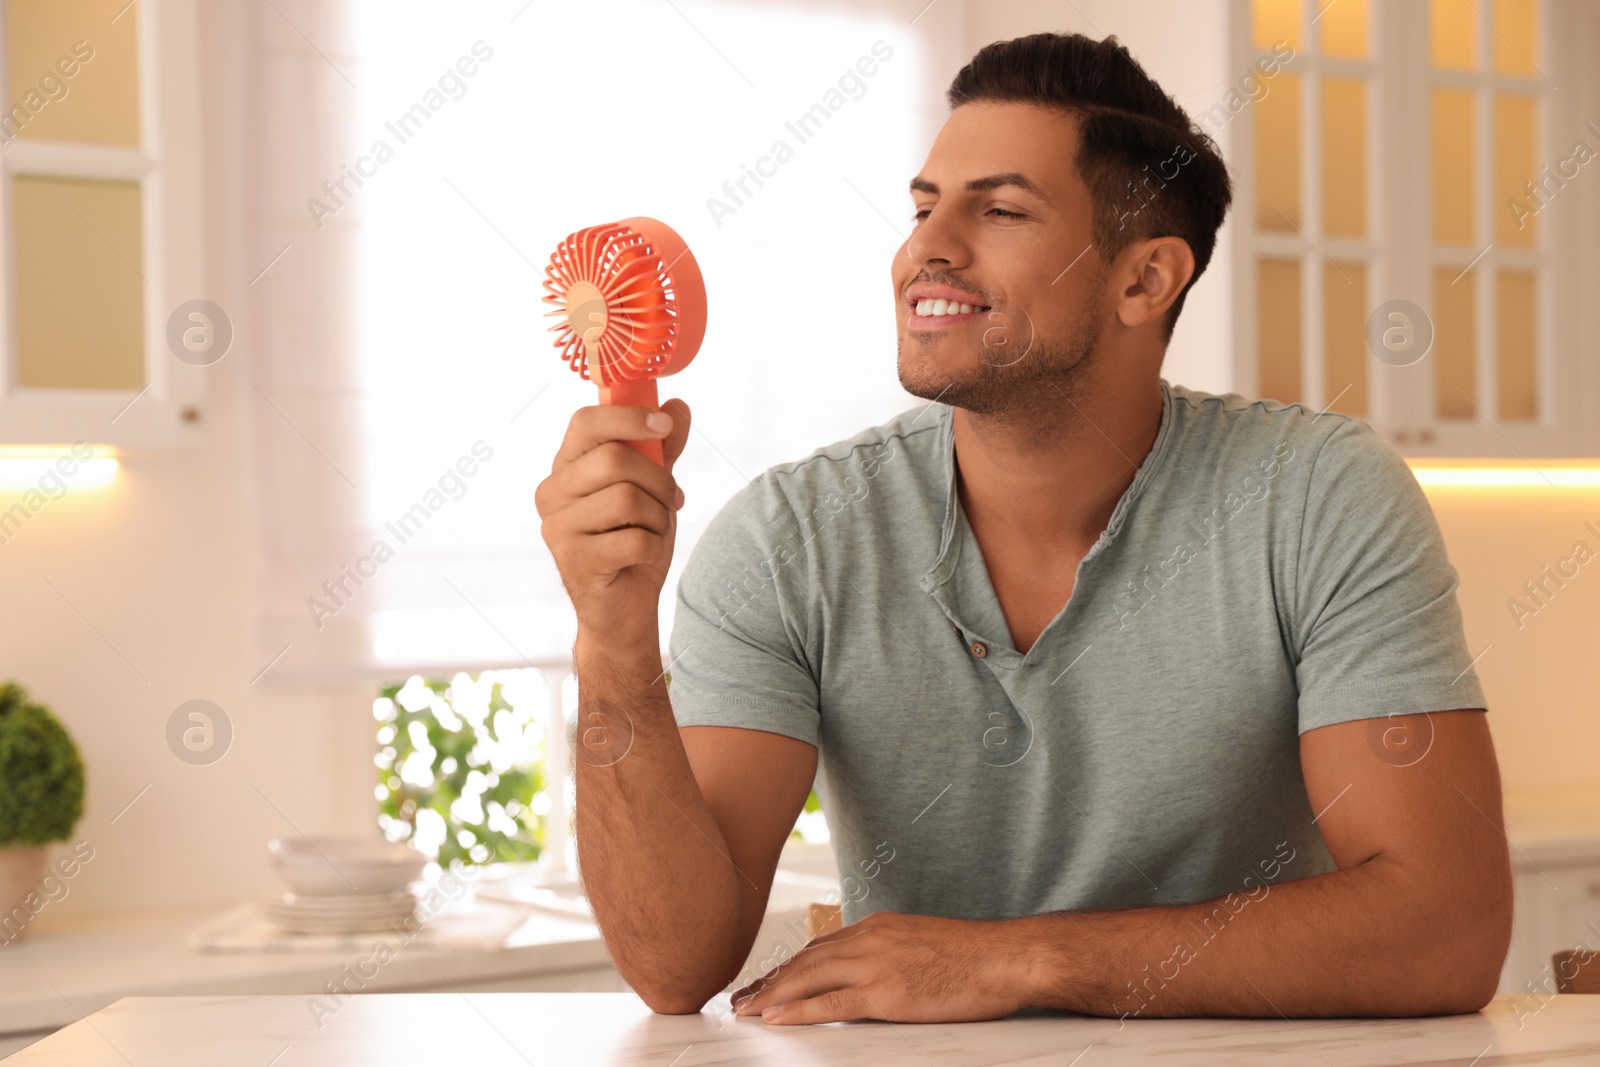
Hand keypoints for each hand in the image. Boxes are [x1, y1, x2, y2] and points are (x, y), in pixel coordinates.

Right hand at [536, 399, 691, 650]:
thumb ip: (661, 449)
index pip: (585, 422)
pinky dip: (652, 547)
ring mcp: (558, 529)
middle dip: (658, 479)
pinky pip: (633, 539)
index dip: (628, 417)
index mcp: (566, 467)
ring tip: (654, 531)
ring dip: (657, 517)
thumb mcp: (652, 489)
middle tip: (671, 499)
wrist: (625, 609)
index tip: (663, 426)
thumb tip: (677, 406)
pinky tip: (644, 555)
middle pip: (613, 459)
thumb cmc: (633, 542)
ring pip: (626, 498)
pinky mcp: (575, 562)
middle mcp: (552, 493)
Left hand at [730, 912, 1033, 1024]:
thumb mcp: (923, 944)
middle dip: (769, 981)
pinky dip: (799, 1011)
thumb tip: (874, 975)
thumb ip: (891, 954)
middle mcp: (870, 939)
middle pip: (805, 961)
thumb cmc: (975, 957)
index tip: (765, 982)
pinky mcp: (888, 992)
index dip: (788, 967)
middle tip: (740, 999)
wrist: (1007, 957)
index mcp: (878, 928)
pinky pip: (832, 1003)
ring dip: (771, 995)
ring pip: (808, 978)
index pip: (820, 947)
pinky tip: (775, 1019)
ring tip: (745, 1010)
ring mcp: (877, 964)